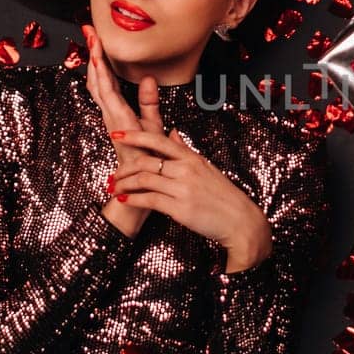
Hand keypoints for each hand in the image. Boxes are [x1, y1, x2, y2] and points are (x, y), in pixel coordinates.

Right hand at [82, 24, 161, 235]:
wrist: (142, 185)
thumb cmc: (146, 158)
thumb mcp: (152, 124)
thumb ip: (148, 102)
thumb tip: (148, 79)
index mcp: (118, 111)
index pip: (107, 80)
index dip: (102, 59)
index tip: (98, 37)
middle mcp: (111, 113)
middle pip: (99, 78)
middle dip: (94, 54)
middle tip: (88, 29)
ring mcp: (112, 118)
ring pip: (100, 86)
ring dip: (95, 63)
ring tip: (92, 41)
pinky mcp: (117, 124)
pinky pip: (108, 99)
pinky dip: (102, 81)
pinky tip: (99, 66)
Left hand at [107, 127, 273, 272]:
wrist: (240, 221)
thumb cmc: (223, 196)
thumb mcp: (206, 167)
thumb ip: (185, 150)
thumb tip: (172, 133)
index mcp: (191, 158)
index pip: (158, 140)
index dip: (134, 136)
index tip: (117, 136)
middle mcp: (186, 170)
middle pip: (145, 161)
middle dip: (124, 168)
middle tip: (113, 174)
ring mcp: (183, 189)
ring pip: (144, 180)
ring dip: (124, 184)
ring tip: (115, 188)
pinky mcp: (180, 208)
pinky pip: (149, 200)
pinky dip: (133, 199)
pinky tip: (125, 200)